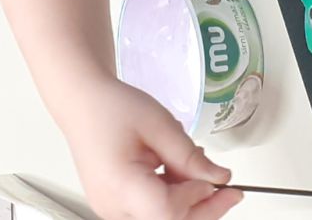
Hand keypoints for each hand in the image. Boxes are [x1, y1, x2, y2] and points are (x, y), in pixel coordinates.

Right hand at [62, 79, 242, 219]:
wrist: (82, 102)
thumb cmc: (112, 108)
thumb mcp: (159, 124)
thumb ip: (190, 156)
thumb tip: (219, 179)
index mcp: (120, 185)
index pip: (168, 212)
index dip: (198, 201)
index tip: (219, 182)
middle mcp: (112, 206)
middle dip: (202, 209)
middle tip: (229, 190)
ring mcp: (113, 209)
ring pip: (162, 218)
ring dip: (187, 201)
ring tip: (193, 166)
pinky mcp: (117, 205)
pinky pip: (152, 210)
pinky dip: (172, 196)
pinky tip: (178, 172)